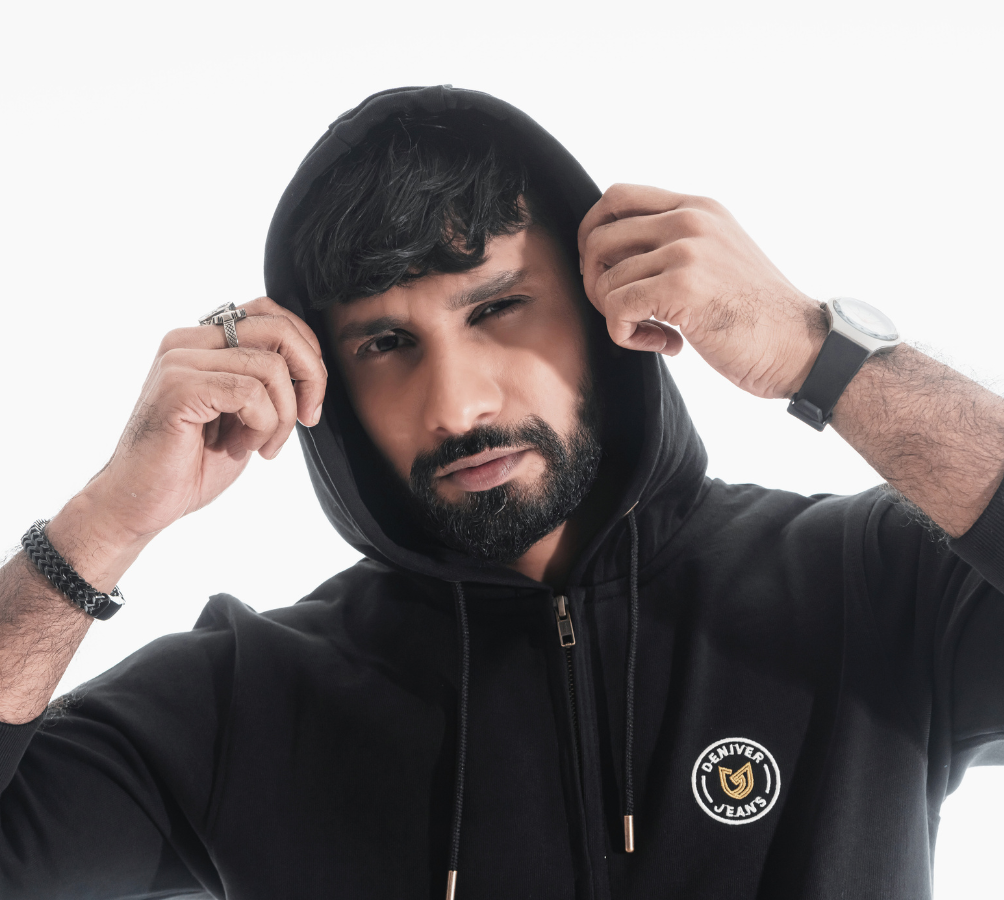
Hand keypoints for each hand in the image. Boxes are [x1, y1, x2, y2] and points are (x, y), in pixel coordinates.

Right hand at [49, 297, 326, 586]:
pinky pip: (250, 393)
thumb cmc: (190, 464)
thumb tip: (313, 364)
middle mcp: (187, 341)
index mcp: (202, 341)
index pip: (272, 314)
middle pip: (279, 329)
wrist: (138, 503)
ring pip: (271, 367)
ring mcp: (179, 362)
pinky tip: (241, 448)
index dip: (308, 351)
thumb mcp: (241, 414)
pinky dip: (261, 426)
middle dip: (311, 376)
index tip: (310, 400)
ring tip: (261, 445)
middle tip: (307, 418)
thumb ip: (266, 381)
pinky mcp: (178, 388)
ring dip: (281, 417)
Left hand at [578, 184, 825, 398]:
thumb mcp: (716, 256)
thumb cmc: (755, 315)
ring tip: (657, 332)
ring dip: (618, 319)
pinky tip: (666, 344)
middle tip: (623, 311)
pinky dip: (628, 336)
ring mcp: (687, 250)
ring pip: (604, 282)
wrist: (801, 346)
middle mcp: (690, 220)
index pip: (616, 197)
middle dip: (596, 282)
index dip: (592, 235)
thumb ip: (673, 243)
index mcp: (697, 207)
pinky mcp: (682, 287)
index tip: (605, 273)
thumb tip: (607, 253)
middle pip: (597, 238)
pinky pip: (616, 310)